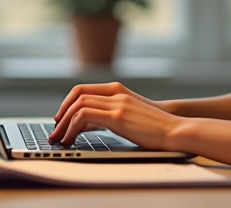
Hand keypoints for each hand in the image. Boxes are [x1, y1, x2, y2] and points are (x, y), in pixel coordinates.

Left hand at [50, 83, 183, 149]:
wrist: (174, 129)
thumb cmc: (153, 126)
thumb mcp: (128, 115)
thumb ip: (109, 115)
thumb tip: (87, 125)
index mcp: (117, 90)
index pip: (82, 89)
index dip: (67, 103)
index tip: (60, 118)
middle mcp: (115, 94)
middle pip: (77, 96)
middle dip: (61, 114)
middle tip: (55, 130)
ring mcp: (117, 104)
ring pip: (78, 106)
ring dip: (64, 123)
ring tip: (60, 139)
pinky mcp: (118, 117)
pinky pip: (85, 117)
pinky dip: (72, 128)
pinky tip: (72, 140)